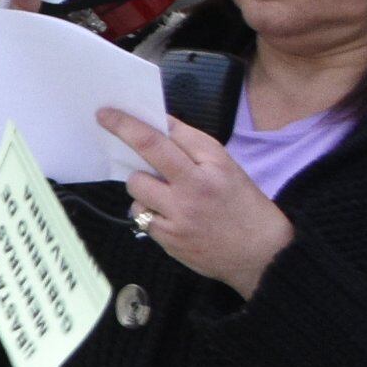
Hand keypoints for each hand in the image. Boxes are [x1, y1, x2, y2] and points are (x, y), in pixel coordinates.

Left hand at [100, 107, 295, 296]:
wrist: (262, 255)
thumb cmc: (245, 207)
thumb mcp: (228, 169)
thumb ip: (193, 149)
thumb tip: (158, 126)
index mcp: (215, 165)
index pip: (171, 134)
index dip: (138, 120)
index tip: (114, 110)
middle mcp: (196, 186)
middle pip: (149, 149)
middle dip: (121, 130)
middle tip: (104, 118)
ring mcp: (180, 214)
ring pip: (137, 185)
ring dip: (141, 184)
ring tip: (160, 192)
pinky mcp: (168, 237)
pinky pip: (140, 214)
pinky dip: (147, 210)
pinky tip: (164, 214)